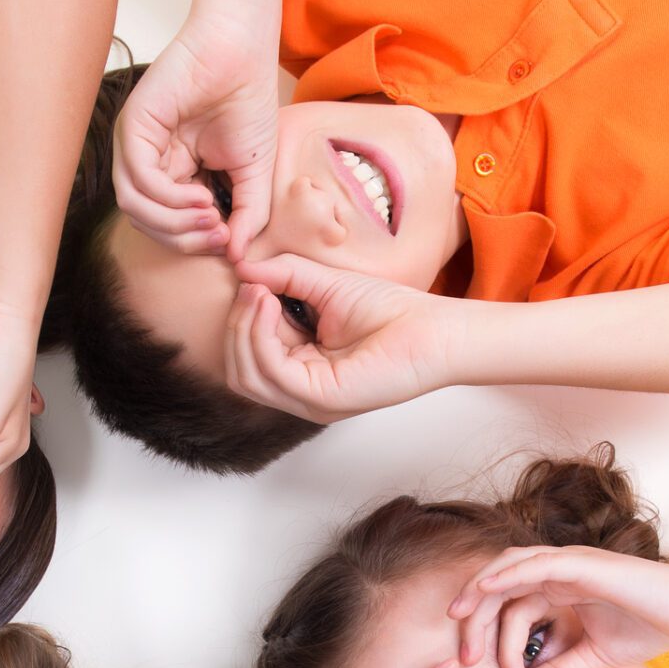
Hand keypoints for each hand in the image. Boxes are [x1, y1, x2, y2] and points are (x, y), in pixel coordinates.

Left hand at [113, 15, 282, 255]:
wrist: (242, 53)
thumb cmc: (248, 102)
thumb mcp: (254, 173)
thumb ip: (249, 215)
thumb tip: (240, 259)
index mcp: (171, 171)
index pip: (166, 223)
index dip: (194, 242)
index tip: (229, 243)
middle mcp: (148, 160)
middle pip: (147, 222)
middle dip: (184, 239)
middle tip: (221, 235)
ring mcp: (136, 145)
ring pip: (136, 208)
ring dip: (176, 224)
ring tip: (212, 216)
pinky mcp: (133, 129)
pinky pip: (140, 181)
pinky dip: (170, 199)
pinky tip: (201, 195)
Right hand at [225, 255, 452, 423]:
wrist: (432, 327)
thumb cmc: (388, 308)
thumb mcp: (323, 284)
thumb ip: (283, 276)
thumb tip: (240, 267)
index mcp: (301, 368)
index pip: (248, 355)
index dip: (241, 316)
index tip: (249, 278)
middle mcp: (301, 391)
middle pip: (239, 371)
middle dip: (236, 324)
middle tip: (251, 286)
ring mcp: (310, 400)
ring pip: (247, 376)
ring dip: (244, 329)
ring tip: (259, 293)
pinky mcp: (322, 399)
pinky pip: (272, 373)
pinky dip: (261, 336)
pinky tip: (270, 306)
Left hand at [449, 546, 668, 667]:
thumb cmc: (652, 627)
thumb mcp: (594, 659)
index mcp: (559, 592)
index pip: (510, 608)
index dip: (493, 640)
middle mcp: (558, 573)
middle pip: (499, 588)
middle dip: (475, 619)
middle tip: (464, 657)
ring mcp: (569, 563)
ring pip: (508, 569)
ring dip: (479, 591)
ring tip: (459, 617)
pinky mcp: (583, 562)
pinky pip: (533, 564)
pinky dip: (505, 573)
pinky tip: (484, 590)